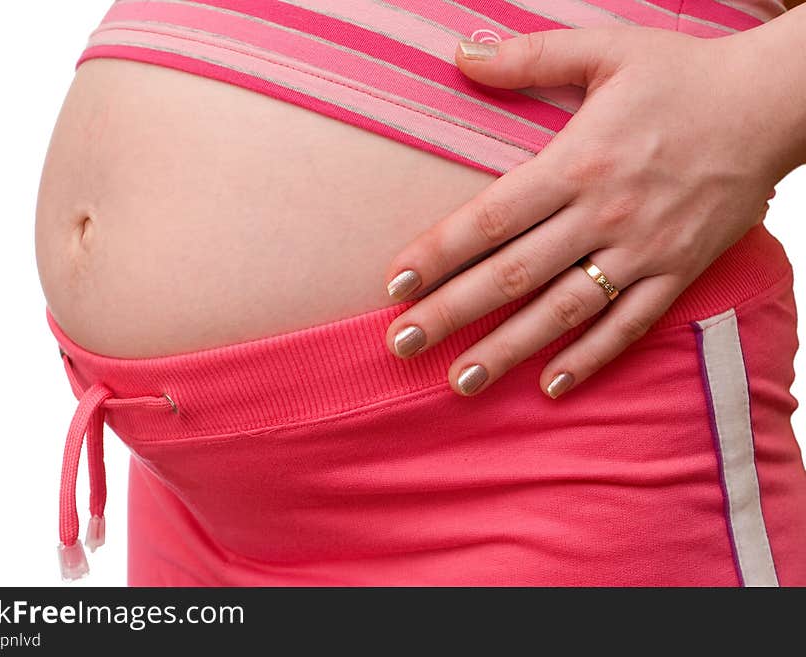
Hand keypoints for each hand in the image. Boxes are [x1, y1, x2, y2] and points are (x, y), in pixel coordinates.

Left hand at [382, 25, 784, 397]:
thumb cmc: (682, 77)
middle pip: (514, 274)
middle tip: (403, 345)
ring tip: (461, 381)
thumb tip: (460, 54)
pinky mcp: (678, 272)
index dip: (438, 253)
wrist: (775, 104)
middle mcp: (603, 213)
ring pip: (564, 311)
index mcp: (576, 162)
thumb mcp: (606, 49)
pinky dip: (591, 357)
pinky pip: (628, 324)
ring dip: (509, 349)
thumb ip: (530, 56)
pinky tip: (551, 385)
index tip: (394, 284)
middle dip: (453, 312)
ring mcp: (642, 250)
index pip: (490, 218)